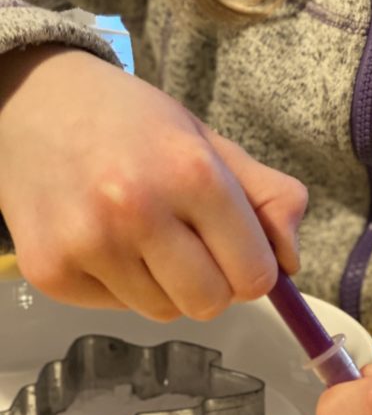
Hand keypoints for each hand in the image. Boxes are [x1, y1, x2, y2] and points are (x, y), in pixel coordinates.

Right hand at [0, 46, 306, 319]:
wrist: (36, 101)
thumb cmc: (134, 122)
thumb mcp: (210, 142)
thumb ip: (269, 197)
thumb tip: (292, 263)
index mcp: (192, 172)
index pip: (254, 273)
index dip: (256, 268)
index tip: (241, 251)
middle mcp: (137, 210)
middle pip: (211, 303)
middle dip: (214, 283)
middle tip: (194, 244)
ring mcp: (88, 245)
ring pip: (164, 312)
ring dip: (168, 286)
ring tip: (145, 235)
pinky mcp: (50, 271)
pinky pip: (117, 308)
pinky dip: (123, 286)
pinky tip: (106, 239)